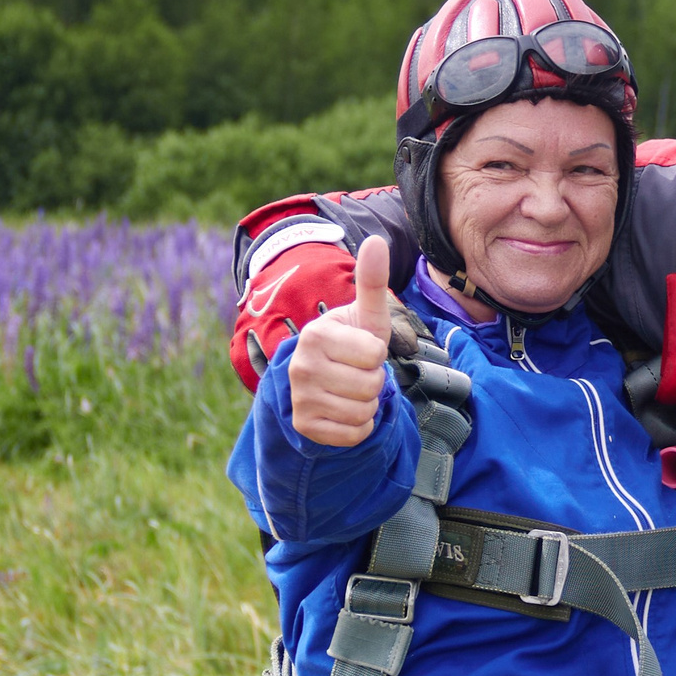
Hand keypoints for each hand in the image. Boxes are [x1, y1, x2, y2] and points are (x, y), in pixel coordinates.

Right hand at [286, 235, 395, 444]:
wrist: (325, 381)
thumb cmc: (353, 344)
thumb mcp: (366, 315)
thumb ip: (372, 281)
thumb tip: (377, 241)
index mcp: (316, 336)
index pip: (375, 354)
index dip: (376, 354)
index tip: (360, 351)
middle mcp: (300, 367)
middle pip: (371, 385)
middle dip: (373, 381)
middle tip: (356, 372)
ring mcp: (298, 399)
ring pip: (364, 411)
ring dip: (367, 404)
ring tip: (350, 390)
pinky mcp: (304, 427)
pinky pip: (354, 434)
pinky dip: (358, 427)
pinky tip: (344, 411)